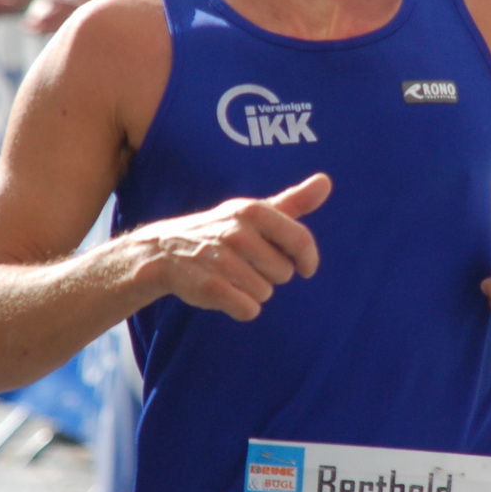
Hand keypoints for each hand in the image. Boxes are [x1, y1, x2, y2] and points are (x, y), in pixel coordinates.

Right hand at [142, 173, 331, 320]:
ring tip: (231, 276)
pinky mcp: (210, 287)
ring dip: (253, 291)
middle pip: (284, 273)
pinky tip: (224, 293)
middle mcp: (237, 232)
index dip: (308, 259)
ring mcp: (221, 260)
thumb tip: (326, 181)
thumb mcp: (255, 212)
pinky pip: (248, 310)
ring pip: (266, 293)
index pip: (300, 240)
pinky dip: (241, 308)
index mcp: (253, 211)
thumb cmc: (222, 232)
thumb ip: (294, 201)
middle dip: (270, 275)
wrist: (165, 250)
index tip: (305, 268)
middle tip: (246, 264)